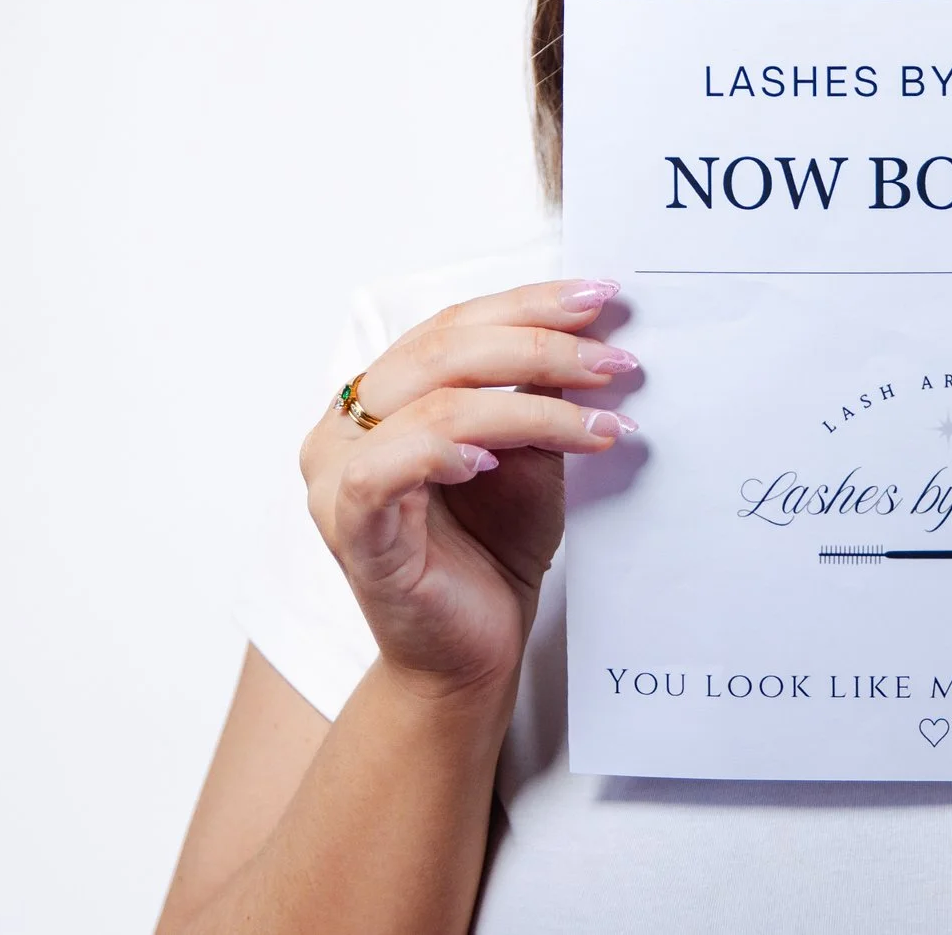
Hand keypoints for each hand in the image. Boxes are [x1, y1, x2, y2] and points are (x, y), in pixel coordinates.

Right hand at [298, 279, 640, 697]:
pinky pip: (386, 471)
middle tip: (613, 360)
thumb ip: (535, 396)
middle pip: (443, 350)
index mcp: (382, 396)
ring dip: (532, 407)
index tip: (601, 298)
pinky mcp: (350, 529)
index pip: (453, 325)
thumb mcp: (528, 455)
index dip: (528, 304)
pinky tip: (496, 462)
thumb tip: (589, 333)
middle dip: (541, 346)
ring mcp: (338, 477)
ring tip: (599, 425)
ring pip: (434, 403)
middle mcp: (345, 426)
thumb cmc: (492, 551)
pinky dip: (445, 452)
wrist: (474, 654)